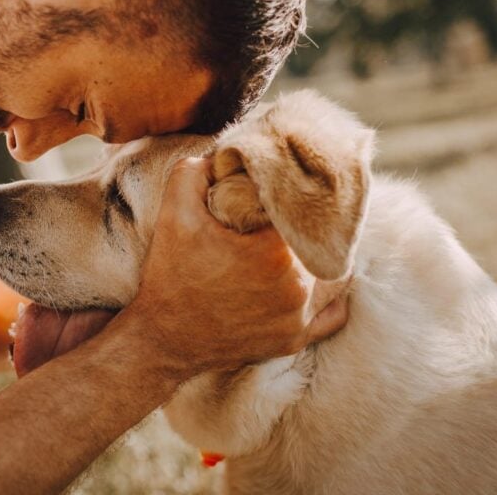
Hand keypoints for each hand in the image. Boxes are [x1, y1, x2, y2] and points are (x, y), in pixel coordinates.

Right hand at [127, 158, 347, 378]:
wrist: (162, 340)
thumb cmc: (170, 277)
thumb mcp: (174, 214)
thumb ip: (196, 171)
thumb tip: (223, 156)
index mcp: (275, 252)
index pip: (305, 209)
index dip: (294, 196)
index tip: (280, 192)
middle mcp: (297, 288)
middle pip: (323, 241)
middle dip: (307, 226)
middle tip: (289, 216)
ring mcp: (299, 318)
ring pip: (335, 275)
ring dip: (322, 256)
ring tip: (302, 243)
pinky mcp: (295, 340)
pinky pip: (333, 313)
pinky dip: (329, 295)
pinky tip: (313, 278)